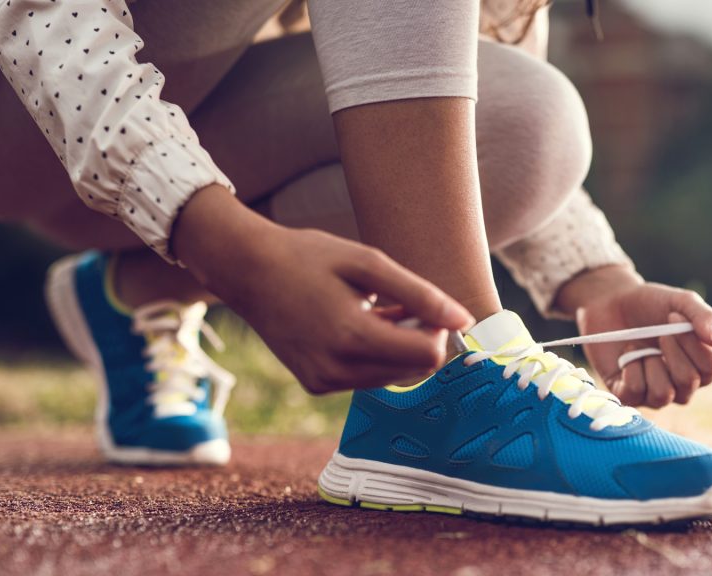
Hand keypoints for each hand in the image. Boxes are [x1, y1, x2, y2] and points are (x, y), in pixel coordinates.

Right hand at [172, 185, 474, 393]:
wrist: (247, 270)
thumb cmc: (309, 257)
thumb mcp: (368, 264)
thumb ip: (420, 294)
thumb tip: (464, 320)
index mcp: (352, 337)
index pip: (427, 356)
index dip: (436, 330)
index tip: (423, 305)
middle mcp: (337, 369)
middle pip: (412, 370)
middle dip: (416, 339)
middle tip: (397, 302)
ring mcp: (323, 381)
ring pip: (390, 377)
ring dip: (395, 347)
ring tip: (373, 309)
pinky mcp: (315, 384)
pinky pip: (365, 378)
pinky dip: (372, 355)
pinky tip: (353, 324)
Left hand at [555, 265, 711, 407]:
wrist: (610, 302)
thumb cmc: (650, 303)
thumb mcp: (681, 302)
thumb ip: (704, 317)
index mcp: (699, 364)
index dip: (695, 344)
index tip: (674, 316)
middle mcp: (680, 384)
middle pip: (688, 382)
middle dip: (672, 352)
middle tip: (660, 332)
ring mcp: (653, 392)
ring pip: (662, 394)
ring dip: (650, 363)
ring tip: (641, 347)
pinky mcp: (627, 394)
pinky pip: (634, 392)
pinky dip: (629, 368)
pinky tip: (625, 355)